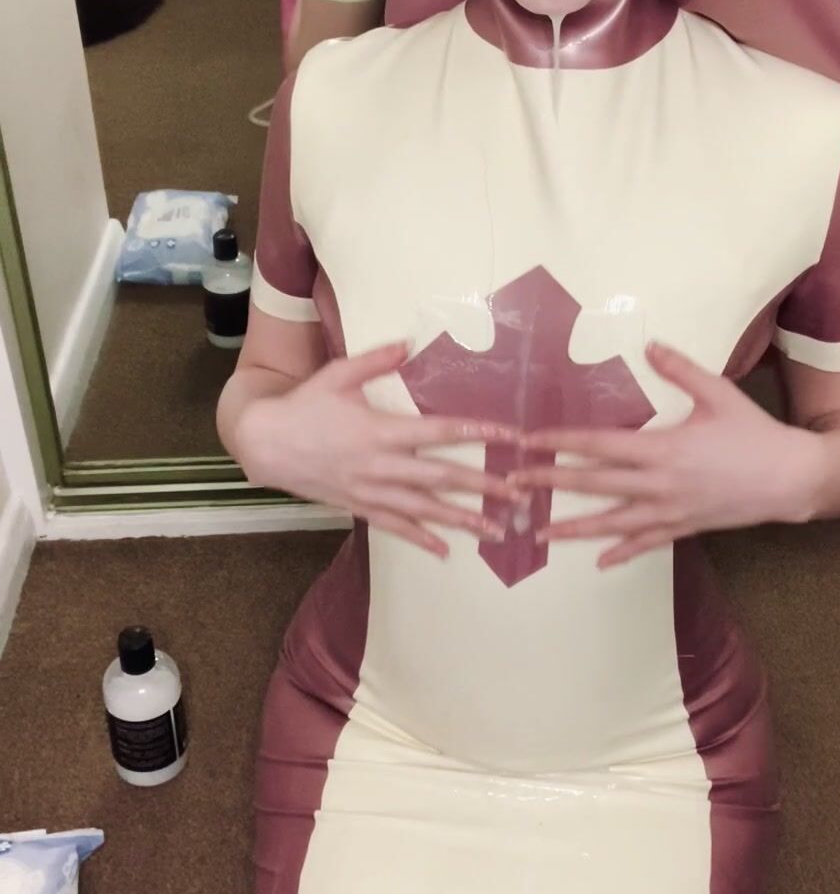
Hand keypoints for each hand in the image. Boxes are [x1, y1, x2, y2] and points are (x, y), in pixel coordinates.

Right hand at [237, 341, 519, 557]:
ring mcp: (370, 491)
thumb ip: (375, 360)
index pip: (439, 433)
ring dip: (463, 520)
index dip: (477, 434)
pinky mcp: (358, 506)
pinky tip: (445, 551)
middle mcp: (381, 466)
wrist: (265, 444)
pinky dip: (421, 539)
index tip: (510, 437)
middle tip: (521, 496)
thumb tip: (408, 343)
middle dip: (484, 487)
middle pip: (442, 479)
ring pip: (424, 510)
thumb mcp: (337, 374)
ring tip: (497, 531)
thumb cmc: (304, 405)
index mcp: (380, 430)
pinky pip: (395, 527)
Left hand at [507, 340, 823, 567]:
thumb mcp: (719, 393)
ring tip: (540, 533)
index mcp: (663, 449)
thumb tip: (650, 345)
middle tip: (514, 486)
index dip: (561, 444)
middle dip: (552, 484)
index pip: (599, 445)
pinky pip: (647, 542)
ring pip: (613, 523)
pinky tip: (599, 562)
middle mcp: (659, 484)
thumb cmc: (754, 433)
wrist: (791, 479)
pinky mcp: (684, 527)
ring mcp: (670, 510)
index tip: (530, 442)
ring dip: (575, 527)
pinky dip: (622, 552)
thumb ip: (681, 369)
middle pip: (595, 485)